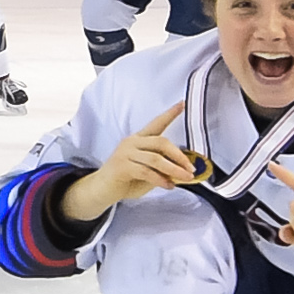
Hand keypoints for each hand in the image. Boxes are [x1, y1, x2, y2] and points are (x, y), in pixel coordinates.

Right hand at [62, 102, 193, 220]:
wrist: (101, 190)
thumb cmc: (126, 180)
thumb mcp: (148, 173)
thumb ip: (163, 170)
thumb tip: (184, 171)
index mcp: (138, 140)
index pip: (156, 124)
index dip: (170, 114)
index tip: (182, 104)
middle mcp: (131, 142)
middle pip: (161, 142)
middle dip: (179, 156)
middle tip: (191, 169)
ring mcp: (125, 153)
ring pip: (156, 158)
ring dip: (174, 169)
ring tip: (185, 178)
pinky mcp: (121, 166)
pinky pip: (146, 171)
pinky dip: (160, 179)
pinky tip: (168, 186)